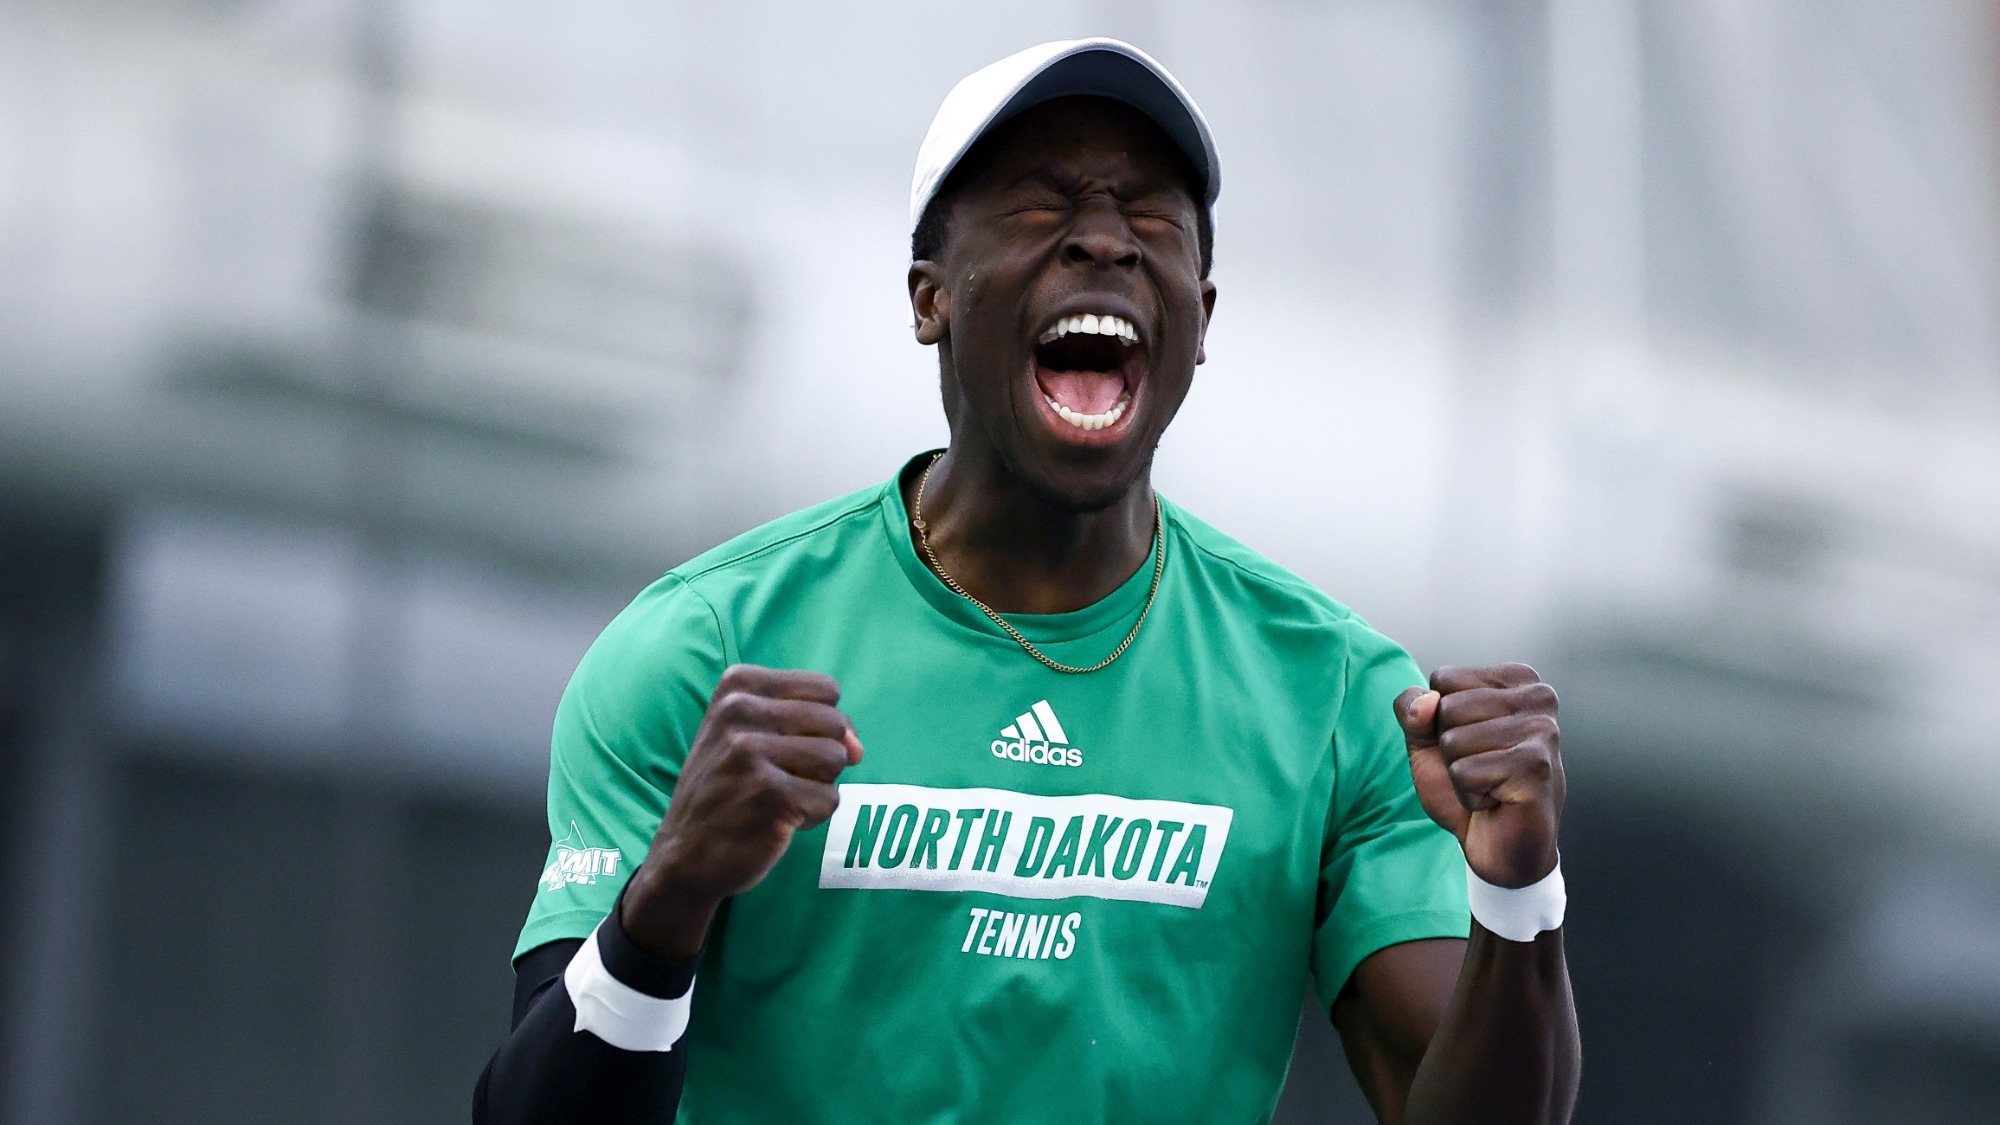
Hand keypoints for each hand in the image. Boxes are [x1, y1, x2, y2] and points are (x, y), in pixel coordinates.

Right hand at [621, 665, 863, 960]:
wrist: (685, 855)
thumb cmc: (729, 789)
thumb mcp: (755, 735)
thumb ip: (815, 725)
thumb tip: (858, 748)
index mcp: (737, 686)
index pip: (826, 689)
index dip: (821, 724)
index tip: (785, 745)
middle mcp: (739, 712)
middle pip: (836, 723)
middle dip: (821, 756)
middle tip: (779, 777)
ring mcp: (751, 753)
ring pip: (837, 758)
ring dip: (817, 786)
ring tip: (777, 797)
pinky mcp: (770, 795)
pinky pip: (830, 799)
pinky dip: (812, 816)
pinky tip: (776, 820)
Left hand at [1395, 664, 1562, 888]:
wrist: (1499, 845)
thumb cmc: (1470, 784)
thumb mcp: (1428, 740)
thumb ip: (1413, 710)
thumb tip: (1426, 702)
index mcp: (1518, 679)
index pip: (1443, 679)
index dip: (1440, 719)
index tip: (1471, 742)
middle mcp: (1538, 696)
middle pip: (1447, 708)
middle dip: (1449, 747)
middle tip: (1481, 768)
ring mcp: (1542, 731)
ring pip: (1454, 741)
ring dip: (1460, 773)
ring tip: (1489, 784)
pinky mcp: (1536, 767)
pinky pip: (1465, 772)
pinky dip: (1469, 794)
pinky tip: (1496, 801)